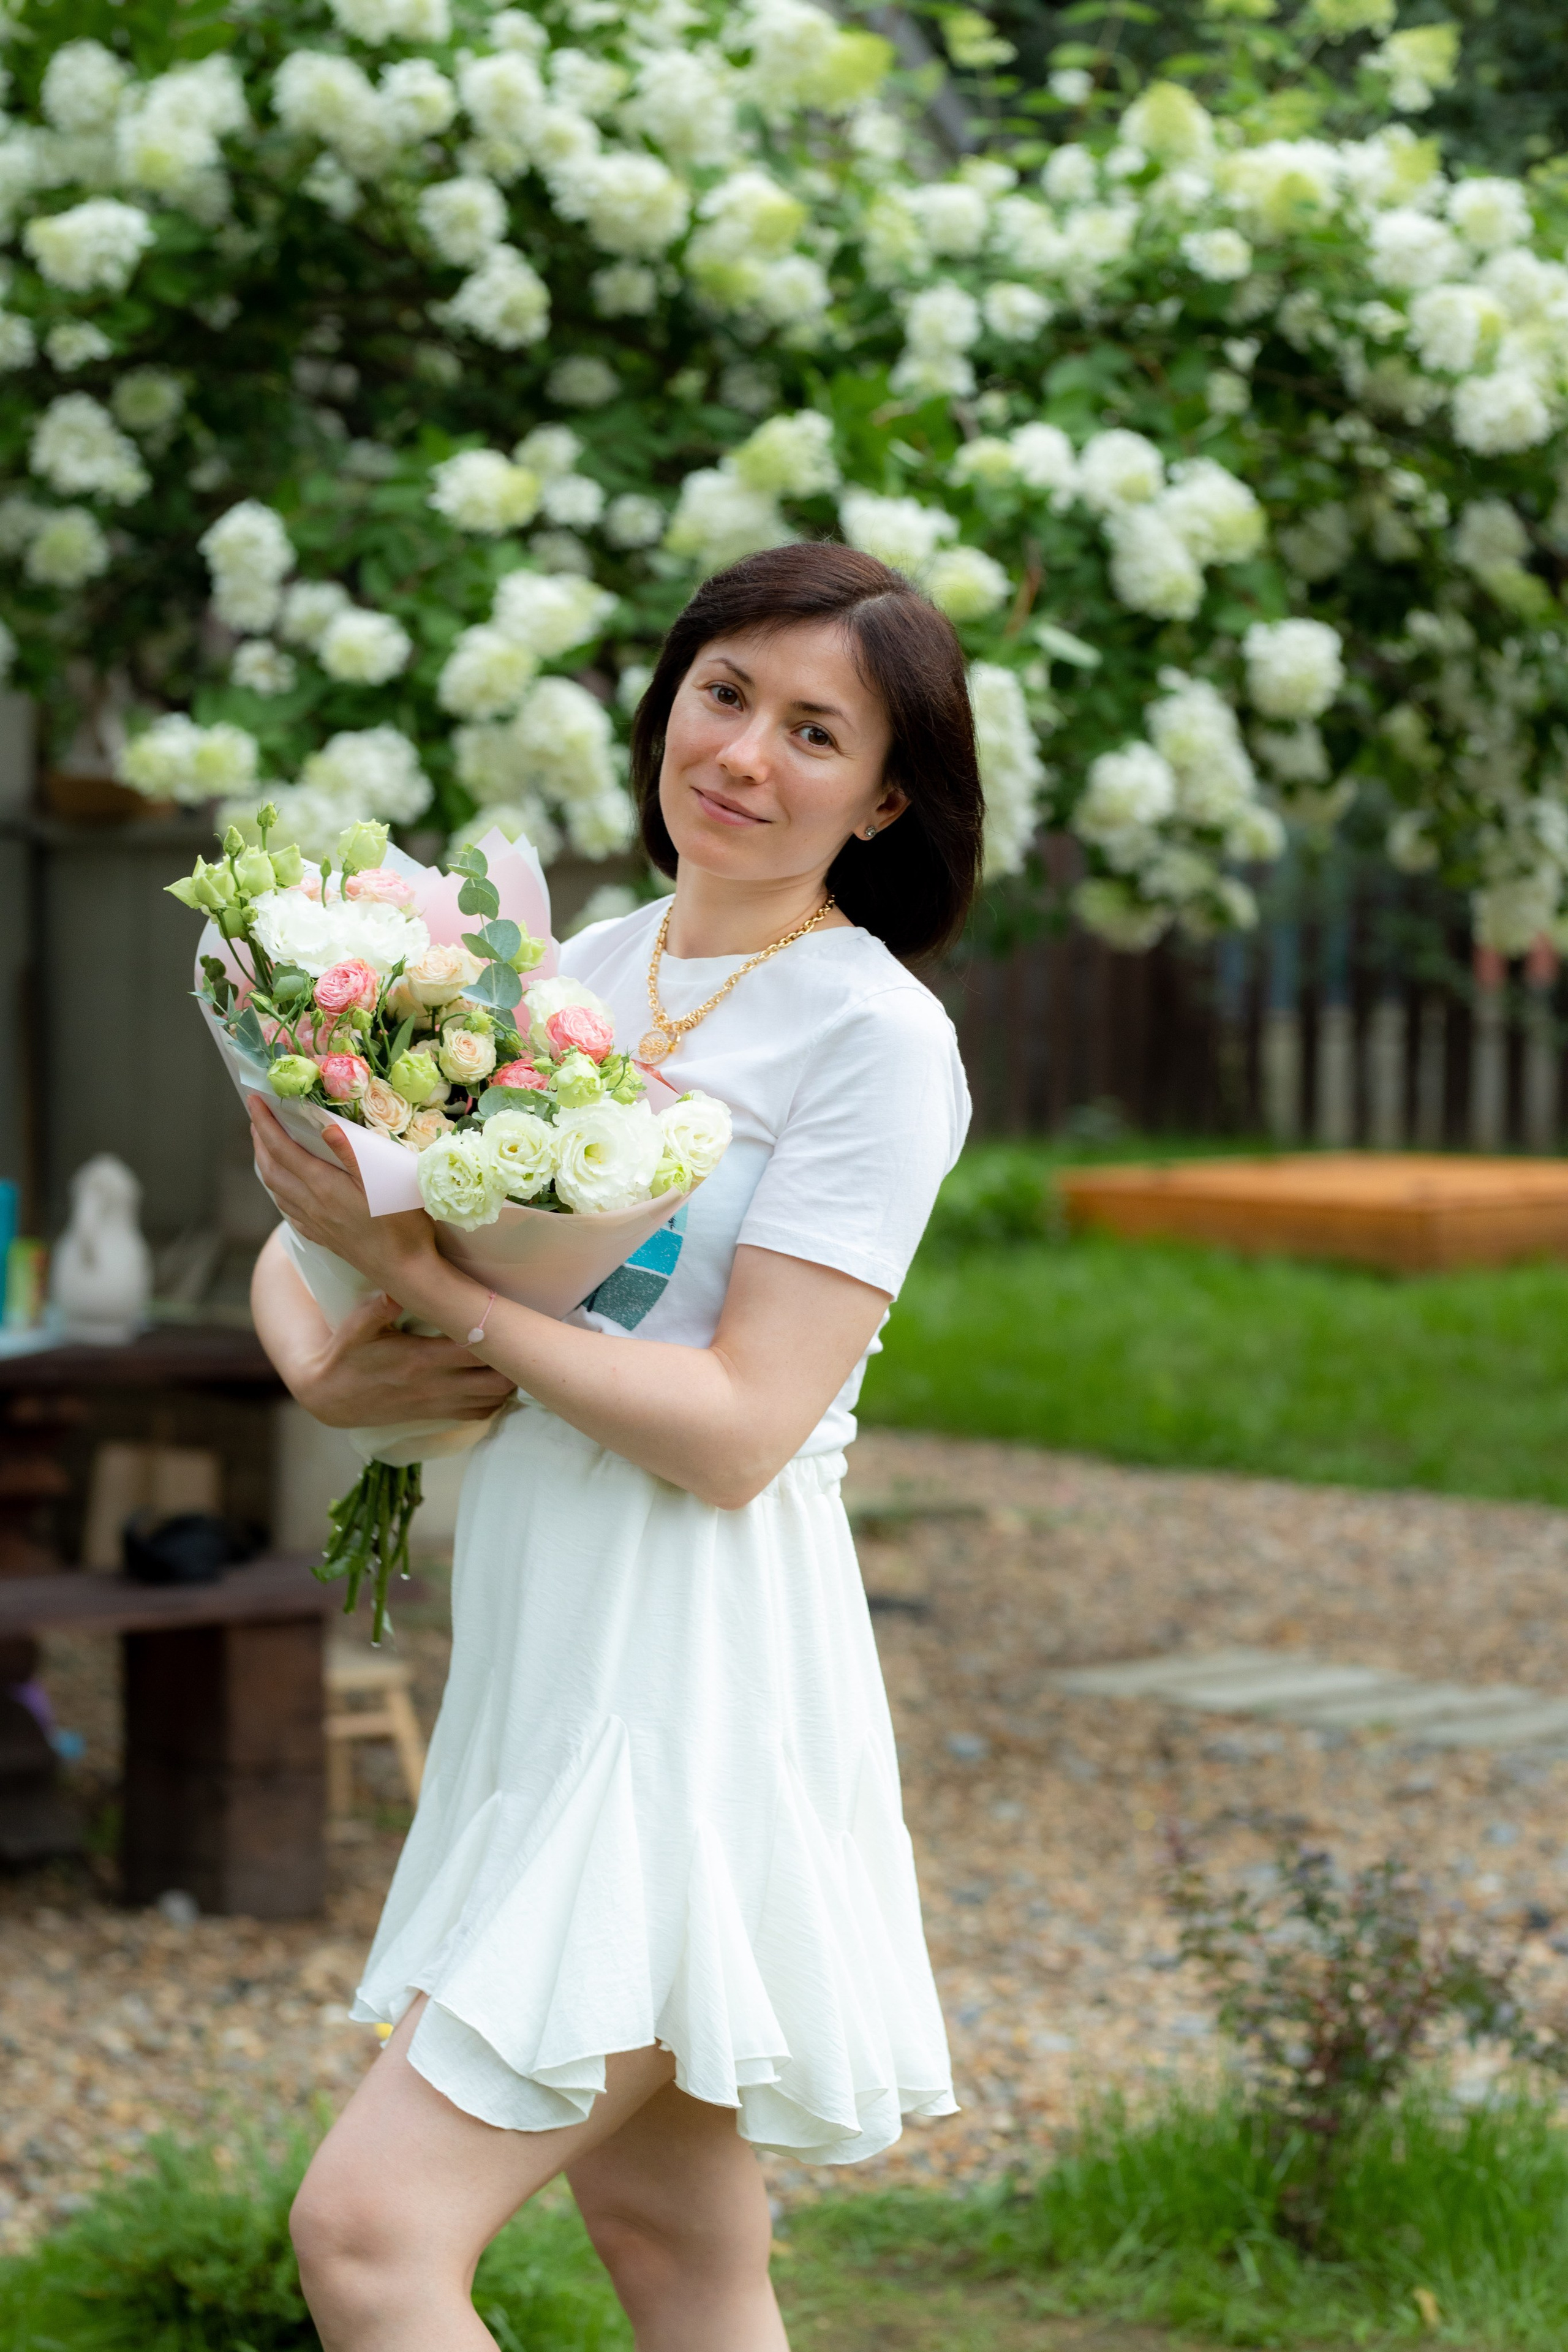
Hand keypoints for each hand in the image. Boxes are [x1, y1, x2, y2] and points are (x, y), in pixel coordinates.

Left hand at [247, 1095, 433, 1293]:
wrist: (405, 1271)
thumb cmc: (402, 1225)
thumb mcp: (384, 1183)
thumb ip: (352, 1154)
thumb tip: (325, 1126)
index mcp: (323, 1187)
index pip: (283, 1149)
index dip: (265, 1123)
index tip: (254, 1100)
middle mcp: (312, 1205)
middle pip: (272, 1169)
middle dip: (260, 1141)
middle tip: (257, 1119)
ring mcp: (315, 1223)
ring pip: (277, 1190)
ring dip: (266, 1164)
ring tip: (266, 1147)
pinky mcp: (324, 1237)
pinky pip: (289, 1210)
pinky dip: (279, 1191)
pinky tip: (286, 1189)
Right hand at [293, 1289, 515, 1428]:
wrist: (331, 1398)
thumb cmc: (347, 1355)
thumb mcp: (356, 1327)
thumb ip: (378, 1308)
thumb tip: (397, 1285)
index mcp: (420, 1359)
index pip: (475, 1349)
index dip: (497, 1334)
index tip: (507, 1314)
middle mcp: (436, 1385)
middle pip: (496, 1380)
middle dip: (512, 1361)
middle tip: (515, 1335)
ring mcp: (439, 1404)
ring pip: (493, 1400)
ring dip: (507, 1380)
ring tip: (509, 1355)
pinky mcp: (437, 1415)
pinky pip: (479, 1414)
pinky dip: (494, 1400)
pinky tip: (493, 1380)